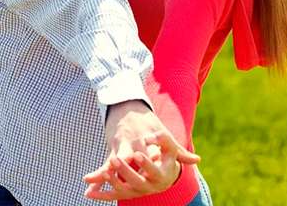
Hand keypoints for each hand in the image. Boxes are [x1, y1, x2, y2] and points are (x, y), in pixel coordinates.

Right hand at [83, 100, 199, 200]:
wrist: (126, 105)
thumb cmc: (148, 124)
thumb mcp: (164, 135)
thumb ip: (178, 150)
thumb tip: (197, 161)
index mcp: (150, 140)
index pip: (152, 151)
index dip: (152, 157)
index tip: (152, 164)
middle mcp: (136, 143)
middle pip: (133, 157)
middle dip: (129, 166)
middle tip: (126, 178)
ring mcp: (123, 145)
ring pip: (116, 160)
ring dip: (109, 171)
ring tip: (102, 180)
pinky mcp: (113, 149)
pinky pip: (105, 164)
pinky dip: (97, 174)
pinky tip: (88, 183)